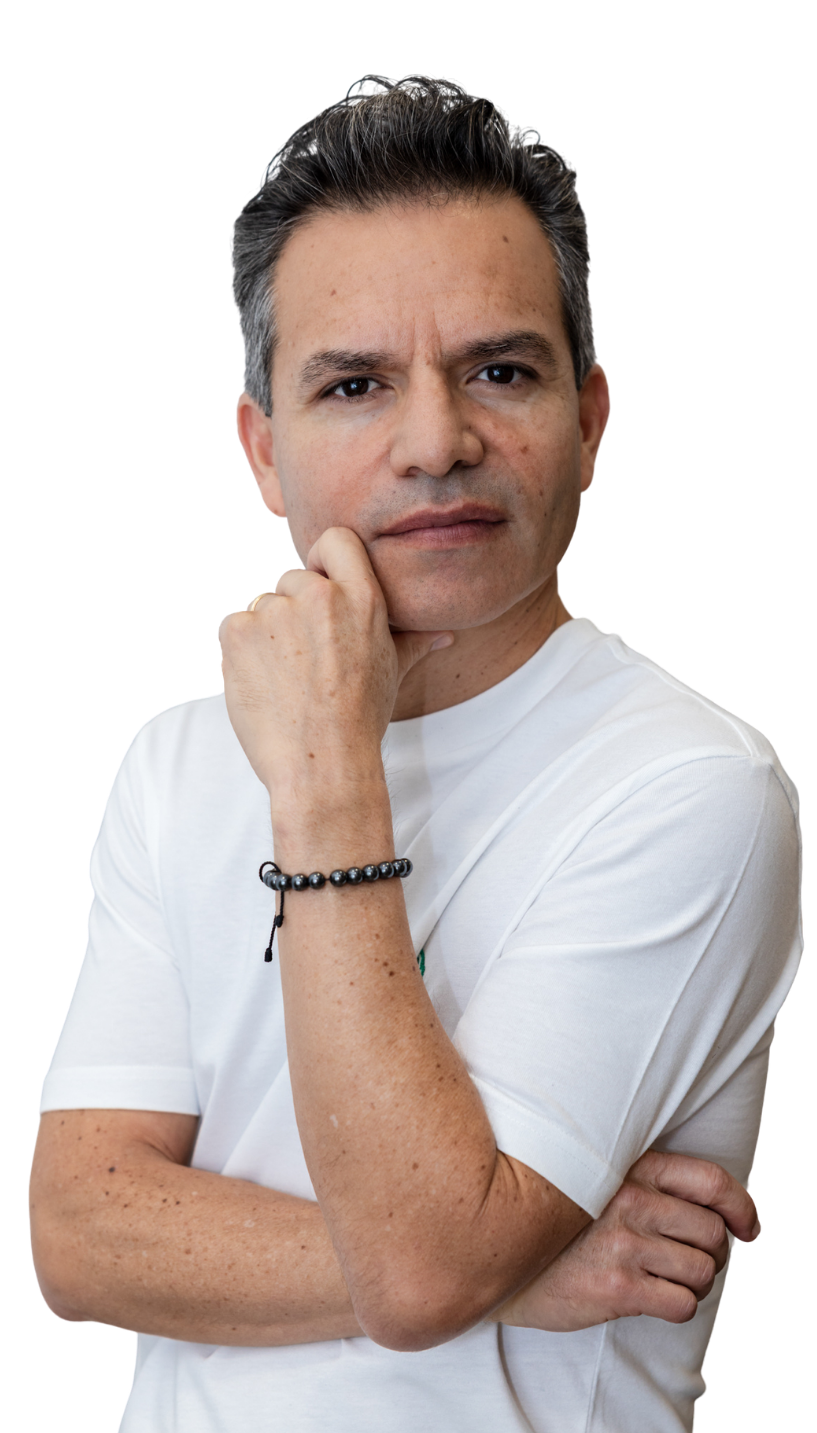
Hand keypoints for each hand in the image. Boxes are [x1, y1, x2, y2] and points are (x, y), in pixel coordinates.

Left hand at [217, 528, 452, 798]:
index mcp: (362, 598)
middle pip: (293, 580)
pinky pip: (235, 626)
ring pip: (262, 605)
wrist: (321, 764)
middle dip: (294, 612)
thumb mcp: (393, 673)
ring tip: (286, 678)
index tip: (322, 589)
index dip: (324, 562)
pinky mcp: (239, 632)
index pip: (336, 540)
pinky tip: (264, 682)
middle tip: (305, 658)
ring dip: (267, 634)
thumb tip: (445, 635)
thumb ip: (414, 642)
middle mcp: (317, 596)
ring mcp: (275, 612)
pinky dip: (242, 651)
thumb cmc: (360, 719)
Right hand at [490, 1150, 760, 1331]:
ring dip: (696, 1283)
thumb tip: (725, 1213)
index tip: (750, 1227)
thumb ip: (650, 1185)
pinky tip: (653, 1298)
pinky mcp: (615, 1287)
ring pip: (704, 1271)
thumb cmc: (555, 1221)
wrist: (498, 1254)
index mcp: (631, 1166)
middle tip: (690, 1259)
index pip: (711, 1180)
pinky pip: (682, 1304)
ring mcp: (623, 1242)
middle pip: (714, 1233)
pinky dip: (678, 1306)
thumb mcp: (600, 1182)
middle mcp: (631, 1199)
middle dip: (714, 1254)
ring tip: (668, 1279)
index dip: (742, 1208)